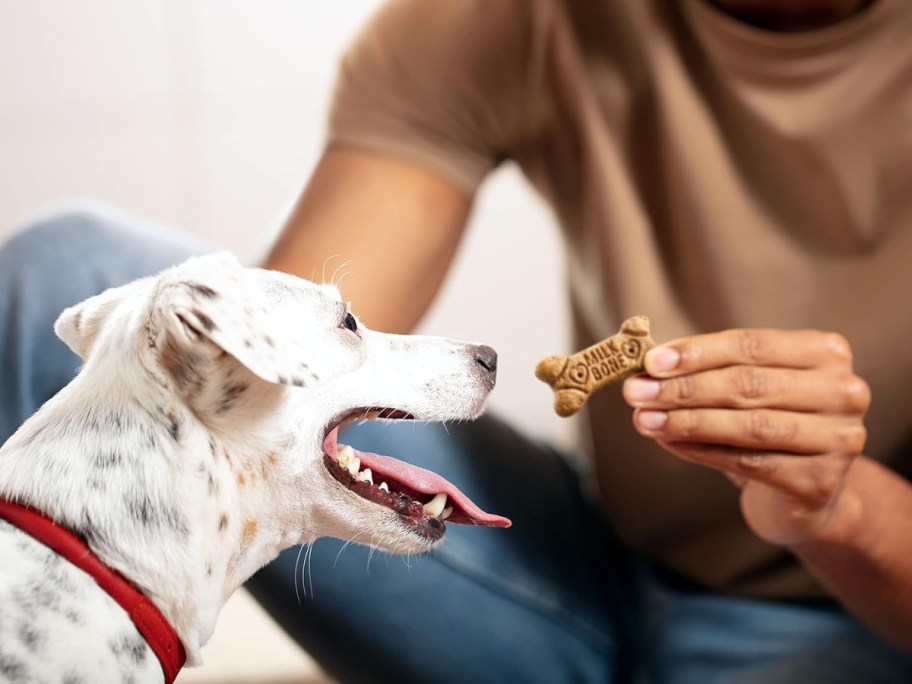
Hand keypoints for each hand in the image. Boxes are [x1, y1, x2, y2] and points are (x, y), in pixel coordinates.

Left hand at [622, 329, 870, 546]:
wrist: (808, 493)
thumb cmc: (770, 424)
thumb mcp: (747, 388)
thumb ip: (708, 372)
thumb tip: (646, 370)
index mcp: (827, 353)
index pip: (752, 346)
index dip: (698, 353)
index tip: (651, 361)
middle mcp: (843, 392)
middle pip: (750, 384)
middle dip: (684, 388)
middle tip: (636, 392)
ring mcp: (840, 439)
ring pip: (750, 426)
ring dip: (687, 421)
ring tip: (644, 419)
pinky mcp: (821, 481)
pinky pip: (749, 462)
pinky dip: (701, 451)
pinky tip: (669, 442)